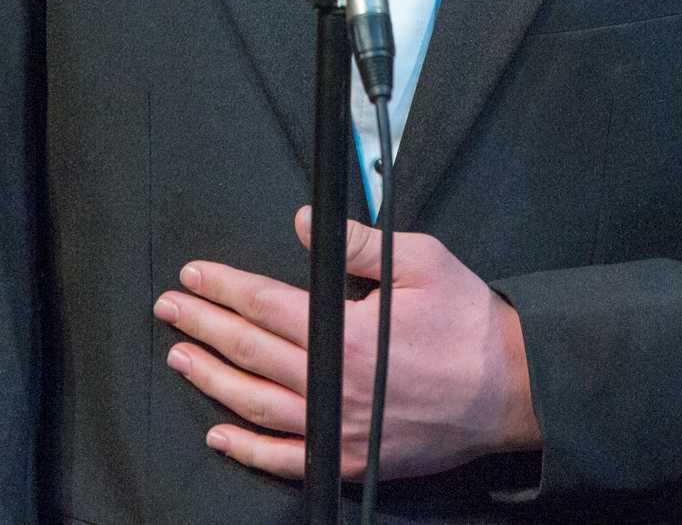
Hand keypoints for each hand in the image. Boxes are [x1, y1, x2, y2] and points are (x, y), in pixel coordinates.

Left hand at [153, 206, 540, 483]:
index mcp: (347, 333)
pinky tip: (220, 433)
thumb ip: (358, 244)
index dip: (224, 288)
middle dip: (204, 326)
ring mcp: (342, 426)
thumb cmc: (469, 322)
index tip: (194, 276)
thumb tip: (301, 222)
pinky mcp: (353, 457)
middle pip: (250, 352)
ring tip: (181, 358)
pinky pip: (289, 458)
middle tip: (170, 310)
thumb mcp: (422, 262)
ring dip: (213, 380)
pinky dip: (249, 449)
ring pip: (258, 405)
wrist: (511, 389)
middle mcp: (336, 384)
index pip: (266, 305)